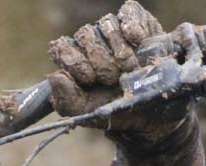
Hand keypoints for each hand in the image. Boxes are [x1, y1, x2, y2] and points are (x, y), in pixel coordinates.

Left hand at [47, 1, 188, 138]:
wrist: (151, 108)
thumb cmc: (116, 109)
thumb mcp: (88, 113)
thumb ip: (66, 100)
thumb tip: (54, 76)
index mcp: (74, 60)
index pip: (62, 48)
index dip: (74, 62)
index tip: (89, 79)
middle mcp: (91, 40)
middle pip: (85, 36)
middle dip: (101, 62)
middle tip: (113, 79)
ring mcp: (112, 28)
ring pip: (107, 25)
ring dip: (119, 52)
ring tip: (129, 69)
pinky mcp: (135, 20)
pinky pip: (128, 13)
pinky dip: (132, 27)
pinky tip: (138, 41)